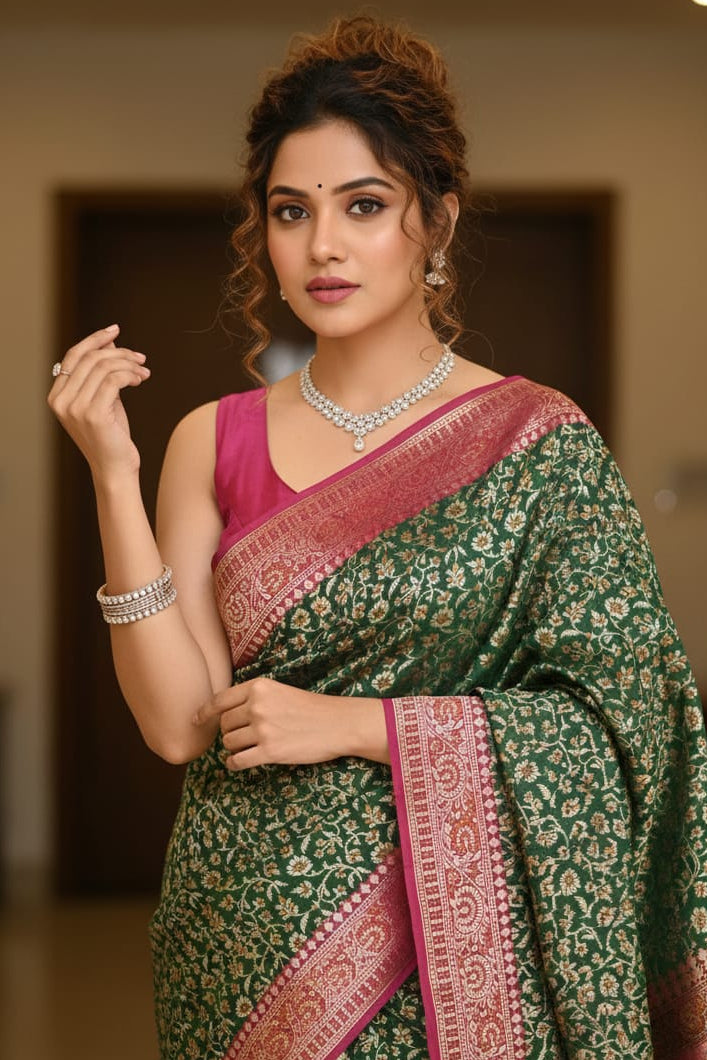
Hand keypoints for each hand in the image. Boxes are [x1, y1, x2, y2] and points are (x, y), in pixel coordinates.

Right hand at [47, 324, 149, 480]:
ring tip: (143, 371)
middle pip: (90, 358)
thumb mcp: (104, 399)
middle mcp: (61, 401)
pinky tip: (140, 379)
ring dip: (129, 364)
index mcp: (57, 396)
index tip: (115, 329)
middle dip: (119, 352)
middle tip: (140, 357)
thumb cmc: (111, 436)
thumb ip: (102, 372)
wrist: (115, 469)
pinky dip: (130, 374)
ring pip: (104, 367)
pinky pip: (114, 380)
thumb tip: (111, 340)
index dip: (94, 339)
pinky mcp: (93, 414)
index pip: (73, 356)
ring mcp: (75, 408)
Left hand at [193, 676, 388, 768]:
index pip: (220, 700)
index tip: (194, 720)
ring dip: (235, 748)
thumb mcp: (280, 691)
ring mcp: (263, 729)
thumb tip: (226, 713)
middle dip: (230, 732)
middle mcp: (257, 706)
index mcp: (259, 687)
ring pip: (229, 743)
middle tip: (244, 736)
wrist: (338, 723)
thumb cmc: (310, 708)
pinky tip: (240, 763)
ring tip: (250, 747)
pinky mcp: (270, 751)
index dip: (203, 712)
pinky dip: (235, 764)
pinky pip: (238, 761)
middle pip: (224, 724)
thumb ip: (254, 698)